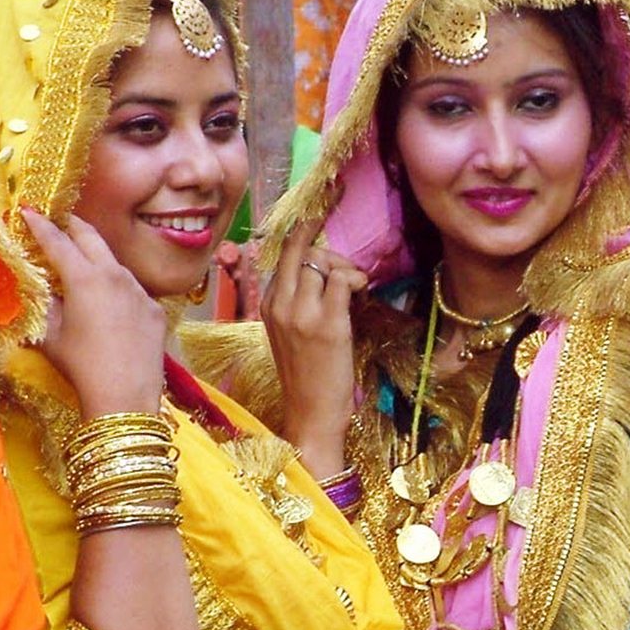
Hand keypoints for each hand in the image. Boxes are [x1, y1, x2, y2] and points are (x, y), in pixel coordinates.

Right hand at [23, 210, 168, 415]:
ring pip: (114, 263)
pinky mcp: (154, 309)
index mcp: (85, 278)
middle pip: (91, 237)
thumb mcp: (51, 335)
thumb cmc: (81, 367)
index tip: (29, 211)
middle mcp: (116, 276)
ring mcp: (140, 291)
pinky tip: (109, 305)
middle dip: (72, 225)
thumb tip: (43, 288)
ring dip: (96, 258)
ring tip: (82, 264)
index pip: (58, 241)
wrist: (125, 397)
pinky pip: (132, 290)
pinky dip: (116, 288)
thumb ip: (45, 304)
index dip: (40, 225)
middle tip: (58, 221)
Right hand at [261, 219, 365, 474]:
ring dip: (346, 267)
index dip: (303, 234)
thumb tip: (323, 271)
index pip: (283, 255)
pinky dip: (356, 280)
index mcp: (267, 304)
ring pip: (323, 262)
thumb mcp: (289, 334)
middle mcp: (279, 303)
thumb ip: (297, 301)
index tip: (317, 215)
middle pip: (300, 249)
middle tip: (345, 250)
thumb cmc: (305, 377)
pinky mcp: (328, 324)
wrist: (309, 415)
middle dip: (325, 240)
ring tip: (356, 287)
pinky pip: (343, 280)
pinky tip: (362, 295)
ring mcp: (302, 313)